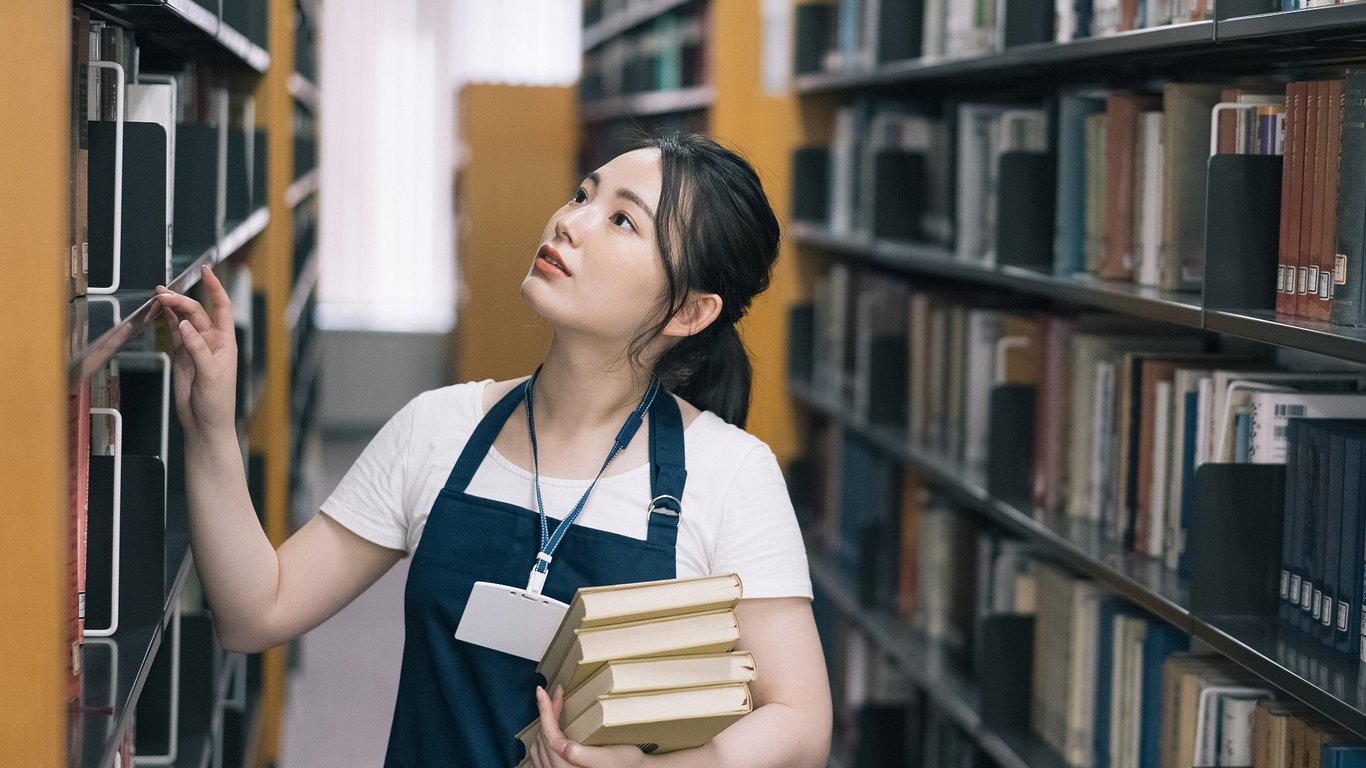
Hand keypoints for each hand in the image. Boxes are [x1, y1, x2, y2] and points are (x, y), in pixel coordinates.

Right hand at [153, 265, 237, 436]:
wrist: (205, 423)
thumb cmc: (218, 402)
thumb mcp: (211, 374)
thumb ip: (197, 349)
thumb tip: (185, 325)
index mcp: (226, 342)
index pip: (222, 307)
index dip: (215, 288)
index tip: (206, 271)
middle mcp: (212, 341)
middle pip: (197, 312)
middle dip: (182, 300)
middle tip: (164, 294)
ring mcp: (196, 347)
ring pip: (184, 319)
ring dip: (173, 307)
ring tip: (159, 294)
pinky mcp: (182, 355)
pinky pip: (174, 332)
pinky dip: (167, 320)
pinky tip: (161, 310)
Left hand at [527, 686, 648, 767]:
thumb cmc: (627, 763)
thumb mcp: (607, 757)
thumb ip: (578, 753)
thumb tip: (558, 742)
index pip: (550, 737)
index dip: (545, 712)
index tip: (542, 693)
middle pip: (542, 740)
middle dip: (546, 715)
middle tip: (556, 696)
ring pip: (538, 749)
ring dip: (544, 727)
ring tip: (553, 711)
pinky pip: (540, 760)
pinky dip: (542, 742)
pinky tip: (549, 733)